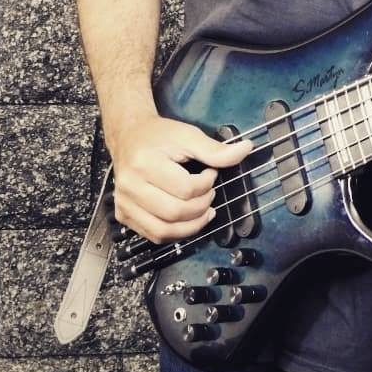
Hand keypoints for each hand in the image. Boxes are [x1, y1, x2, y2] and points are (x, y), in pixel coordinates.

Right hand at [108, 114, 253, 243]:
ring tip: (205, 211)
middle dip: (201, 207)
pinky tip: (188, 220)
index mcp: (144, 164)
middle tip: (209, 193)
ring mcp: (124, 204)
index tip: (211, 173)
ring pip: (162, 231)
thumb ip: (216, 149)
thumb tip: (248, 149)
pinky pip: (153, 235)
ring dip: (191, 226)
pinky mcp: (123, 215)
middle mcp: (129, 187)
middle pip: (174, 213)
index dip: (206, 184)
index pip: (185, 189)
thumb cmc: (161, 136)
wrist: (129, 137)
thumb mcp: (189, 136)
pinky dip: (175, 233)